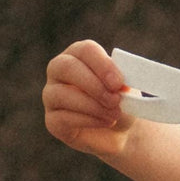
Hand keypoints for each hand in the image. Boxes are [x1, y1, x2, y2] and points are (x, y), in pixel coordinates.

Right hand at [43, 39, 135, 158]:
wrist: (120, 130)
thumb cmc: (122, 102)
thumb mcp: (128, 91)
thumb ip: (125, 84)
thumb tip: (122, 86)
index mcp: (80, 56)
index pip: (85, 50)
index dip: (102, 65)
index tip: (119, 83)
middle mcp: (59, 71)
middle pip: (66, 67)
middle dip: (94, 85)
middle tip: (116, 100)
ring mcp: (51, 95)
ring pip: (61, 94)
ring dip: (93, 106)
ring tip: (114, 114)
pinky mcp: (52, 120)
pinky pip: (63, 117)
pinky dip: (90, 120)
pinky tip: (106, 122)